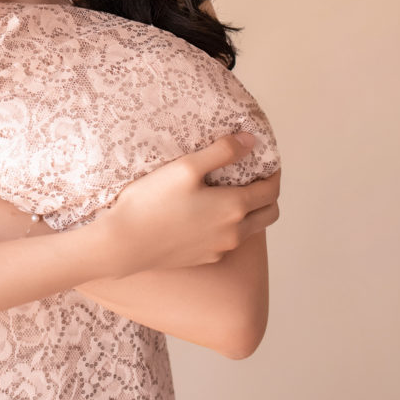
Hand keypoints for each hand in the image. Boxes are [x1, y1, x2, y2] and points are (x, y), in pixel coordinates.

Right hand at [92, 133, 280, 277]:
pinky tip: (209, 215)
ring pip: (251, 230)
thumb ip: (222, 152)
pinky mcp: (205, 259)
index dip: (274, 174)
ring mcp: (220, 249)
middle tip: (256, 178)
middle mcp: (234, 232)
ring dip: (251, 212)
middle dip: (269, 195)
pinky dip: (230, 226)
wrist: (125, 244)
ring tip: (232, 194)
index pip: (271, 190)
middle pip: (269, 214)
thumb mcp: (186, 167)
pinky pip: (229, 242)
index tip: (268, 162)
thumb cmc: (152, 202)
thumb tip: (251, 141)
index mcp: (234, 207)